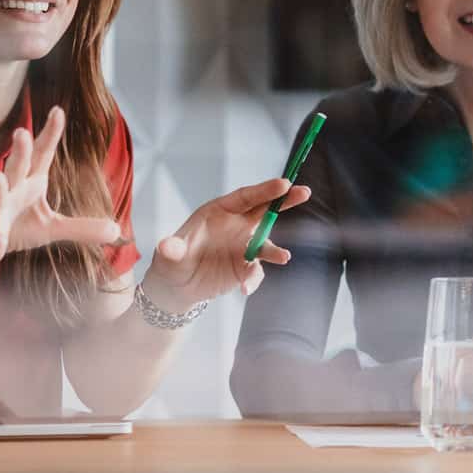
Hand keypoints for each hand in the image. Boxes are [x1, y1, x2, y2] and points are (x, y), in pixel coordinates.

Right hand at [0, 107, 121, 269]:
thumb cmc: (15, 229)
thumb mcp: (52, 229)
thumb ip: (81, 227)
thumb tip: (117, 230)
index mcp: (28, 183)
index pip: (41, 154)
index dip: (49, 134)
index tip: (57, 110)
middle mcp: (9, 191)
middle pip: (16, 167)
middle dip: (19, 151)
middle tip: (22, 131)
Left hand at [142, 176, 313, 310]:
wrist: (177, 287)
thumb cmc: (172, 262)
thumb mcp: (169, 255)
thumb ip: (172, 249)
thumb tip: (168, 246)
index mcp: (219, 212)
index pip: (245, 197)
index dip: (265, 190)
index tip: (284, 183)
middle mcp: (235, 225)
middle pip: (264, 210)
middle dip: (285, 200)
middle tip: (304, 192)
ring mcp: (243, 246)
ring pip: (266, 243)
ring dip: (275, 251)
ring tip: (283, 258)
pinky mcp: (244, 267)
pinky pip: (255, 272)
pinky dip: (253, 279)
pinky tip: (245, 288)